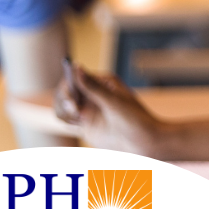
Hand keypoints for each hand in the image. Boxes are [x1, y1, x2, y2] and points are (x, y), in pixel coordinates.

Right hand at [53, 66, 168, 156]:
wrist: (144, 141)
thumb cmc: (135, 118)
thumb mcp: (114, 102)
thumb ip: (93, 88)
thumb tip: (77, 67)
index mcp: (103, 82)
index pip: (76, 77)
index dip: (68, 85)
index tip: (71, 98)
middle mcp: (94, 93)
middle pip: (66, 90)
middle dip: (64, 99)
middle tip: (75, 110)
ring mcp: (89, 108)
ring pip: (64, 104)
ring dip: (63, 109)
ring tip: (77, 118)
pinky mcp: (86, 123)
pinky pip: (67, 117)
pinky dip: (65, 118)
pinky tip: (77, 123)